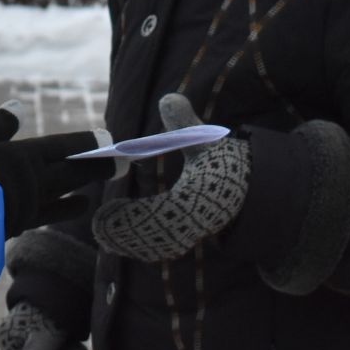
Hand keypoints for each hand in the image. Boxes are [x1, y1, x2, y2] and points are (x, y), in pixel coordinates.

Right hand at [0, 107, 111, 238]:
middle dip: (99, 167)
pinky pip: (51, 214)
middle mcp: (35, 181)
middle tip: (122, 163)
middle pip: (75, 173)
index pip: (66, 147)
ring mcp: (30, 206)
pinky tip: (75, 206)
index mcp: (24, 156)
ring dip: (83, 189)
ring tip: (94, 187)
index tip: (108, 138)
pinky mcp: (20, 225)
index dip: (88, 143)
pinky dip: (66, 208)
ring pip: (66, 195)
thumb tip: (18, 106)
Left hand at [92, 93, 249, 261]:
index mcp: (202, 196)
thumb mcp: (207, 139)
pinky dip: (140, 248)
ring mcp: (194, 233)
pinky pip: (162, 250)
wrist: (250, 190)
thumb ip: (186, 123)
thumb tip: (168, 98)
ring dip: (130, 244)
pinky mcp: (189, 240)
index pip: (166, 213)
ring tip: (103, 232)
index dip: (136, 216)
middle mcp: (199, 221)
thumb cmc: (223, 162)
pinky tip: (117, 240)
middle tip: (99, 226)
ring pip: (159, 248)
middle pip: (160, 238)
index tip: (108, 209)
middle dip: (128, 235)